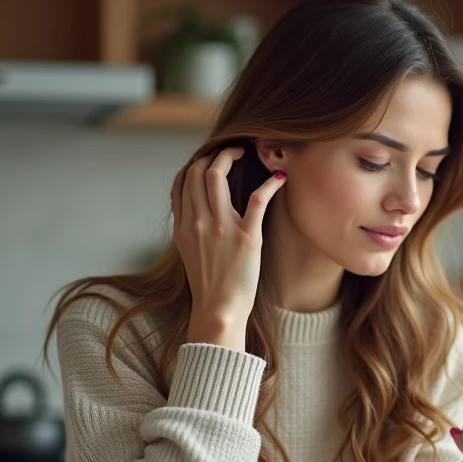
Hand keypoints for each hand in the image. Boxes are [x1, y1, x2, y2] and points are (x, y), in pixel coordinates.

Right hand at [171, 145, 285, 349]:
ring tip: (247, 152)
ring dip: (231, 157)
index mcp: (184, 226)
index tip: (211, 159)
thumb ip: (189, 225)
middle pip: (197, 172)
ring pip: (217, 176)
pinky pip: (257, 199)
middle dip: (214, 154)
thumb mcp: (188, 251)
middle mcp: (198, 223)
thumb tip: (194, 204)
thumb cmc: (208, 283)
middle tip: (232, 150)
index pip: (182, 181)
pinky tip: (280, 178)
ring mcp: (221, 228)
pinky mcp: (247, 238)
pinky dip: (270, 183)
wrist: (218, 311)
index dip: (197, 163)